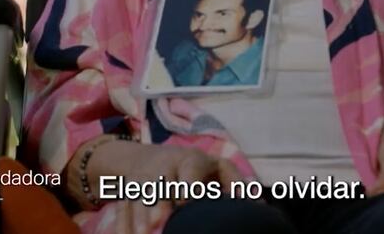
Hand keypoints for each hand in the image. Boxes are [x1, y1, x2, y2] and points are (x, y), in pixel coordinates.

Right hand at [111, 144, 243, 233]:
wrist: (151, 157)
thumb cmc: (196, 170)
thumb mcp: (217, 169)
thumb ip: (237, 185)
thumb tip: (260, 204)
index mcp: (190, 161)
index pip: (190, 170)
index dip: (189, 186)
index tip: (186, 202)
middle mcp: (164, 166)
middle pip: (160, 181)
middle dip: (158, 201)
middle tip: (160, 221)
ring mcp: (143, 178)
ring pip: (138, 195)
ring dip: (138, 215)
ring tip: (144, 233)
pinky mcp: (127, 191)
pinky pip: (122, 208)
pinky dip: (123, 224)